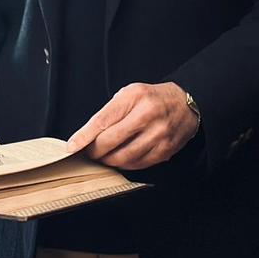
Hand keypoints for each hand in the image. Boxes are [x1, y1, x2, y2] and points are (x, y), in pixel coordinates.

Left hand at [67, 82, 198, 170]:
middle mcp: (148, 115)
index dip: (84, 136)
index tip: (72, 146)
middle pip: (111, 141)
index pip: (102, 120)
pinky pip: (138, 164)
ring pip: (123, 157)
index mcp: (135, 97)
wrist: (186, 103)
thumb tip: (88, 135)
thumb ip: (111, 112)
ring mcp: (158, 134)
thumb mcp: (130, 93)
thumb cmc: (153, 98)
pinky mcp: (166, 149)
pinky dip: (125, 164)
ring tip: (104, 156)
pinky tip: (121, 158)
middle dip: (95, 150)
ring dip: (109, 160)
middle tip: (89, 152)